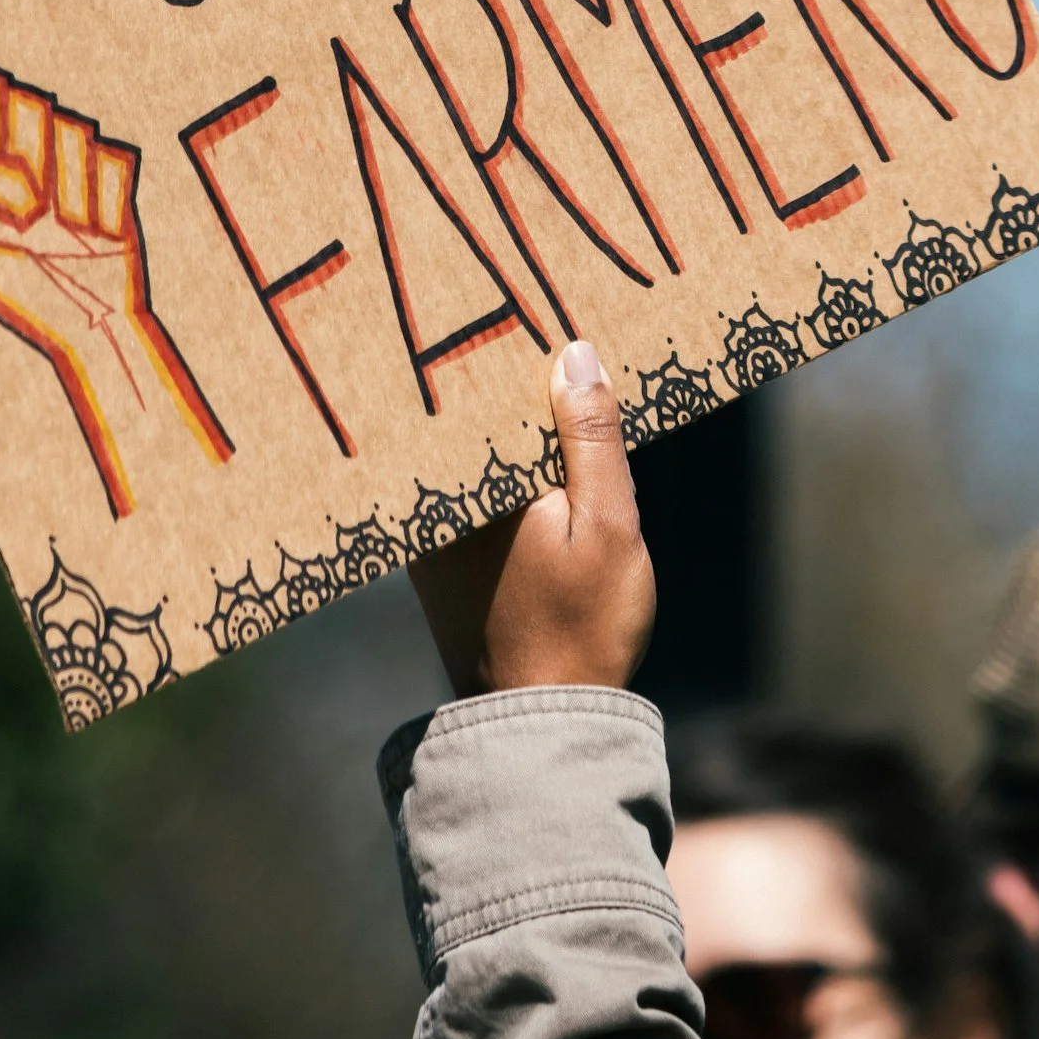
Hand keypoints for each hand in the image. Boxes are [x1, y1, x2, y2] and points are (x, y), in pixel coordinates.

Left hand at [408, 341, 656, 696]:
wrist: (541, 724)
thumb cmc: (583, 627)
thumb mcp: (608, 525)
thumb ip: (591, 440)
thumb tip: (574, 354)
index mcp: (471, 488)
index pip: (479, 397)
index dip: (505, 354)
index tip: (528, 314)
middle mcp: (434, 506)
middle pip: (468, 424)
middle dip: (501, 384)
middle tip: (540, 331)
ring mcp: (431, 537)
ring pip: (467, 460)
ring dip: (498, 427)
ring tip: (542, 378)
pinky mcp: (440, 564)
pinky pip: (467, 494)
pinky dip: (495, 471)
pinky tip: (533, 453)